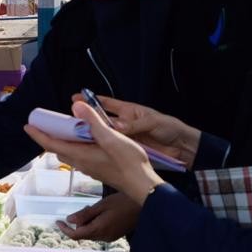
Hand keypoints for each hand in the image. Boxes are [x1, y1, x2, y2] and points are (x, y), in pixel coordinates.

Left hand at [25, 101, 162, 206]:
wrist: (142, 184)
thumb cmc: (128, 162)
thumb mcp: (111, 137)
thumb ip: (93, 122)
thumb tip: (75, 106)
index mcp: (81, 155)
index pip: (52, 144)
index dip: (38, 135)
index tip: (27, 126)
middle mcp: (81, 163)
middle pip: (59, 149)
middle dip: (49, 137)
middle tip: (46, 123)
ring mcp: (90, 167)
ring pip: (69, 153)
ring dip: (63, 141)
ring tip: (65, 128)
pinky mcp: (98, 169)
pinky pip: (80, 156)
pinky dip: (76, 145)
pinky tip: (87, 139)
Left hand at [57, 193, 139, 240]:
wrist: (146, 206)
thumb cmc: (123, 202)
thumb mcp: (102, 205)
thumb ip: (85, 214)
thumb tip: (69, 220)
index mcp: (98, 230)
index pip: (76, 235)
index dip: (65, 229)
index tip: (57, 221)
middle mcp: (103, 237)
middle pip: (83, 234)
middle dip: (79, 223)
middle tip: (86, 207)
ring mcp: (110, 237)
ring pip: (91, 233)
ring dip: (88, 223)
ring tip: (95, 208)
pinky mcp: (115, 235)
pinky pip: (99, 232)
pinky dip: (95, 224)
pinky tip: (102, 213)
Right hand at [76, 94, 200, 167]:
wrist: (182, 146)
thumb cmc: (170, 128)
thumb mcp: (153, 122)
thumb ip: (134, 125)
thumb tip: (117, 127)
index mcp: (129, 111)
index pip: (106, 104)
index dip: (92, 100)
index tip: (76, 98)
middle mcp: (123, 124)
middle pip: (101, 121)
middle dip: (86, 120)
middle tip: (69, 122)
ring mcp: (125, 138)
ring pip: (104, 136)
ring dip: (92, 137)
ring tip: (75, 139)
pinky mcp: (128, 150)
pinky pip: (112, 149)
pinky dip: (102, 150)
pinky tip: (91, 152)